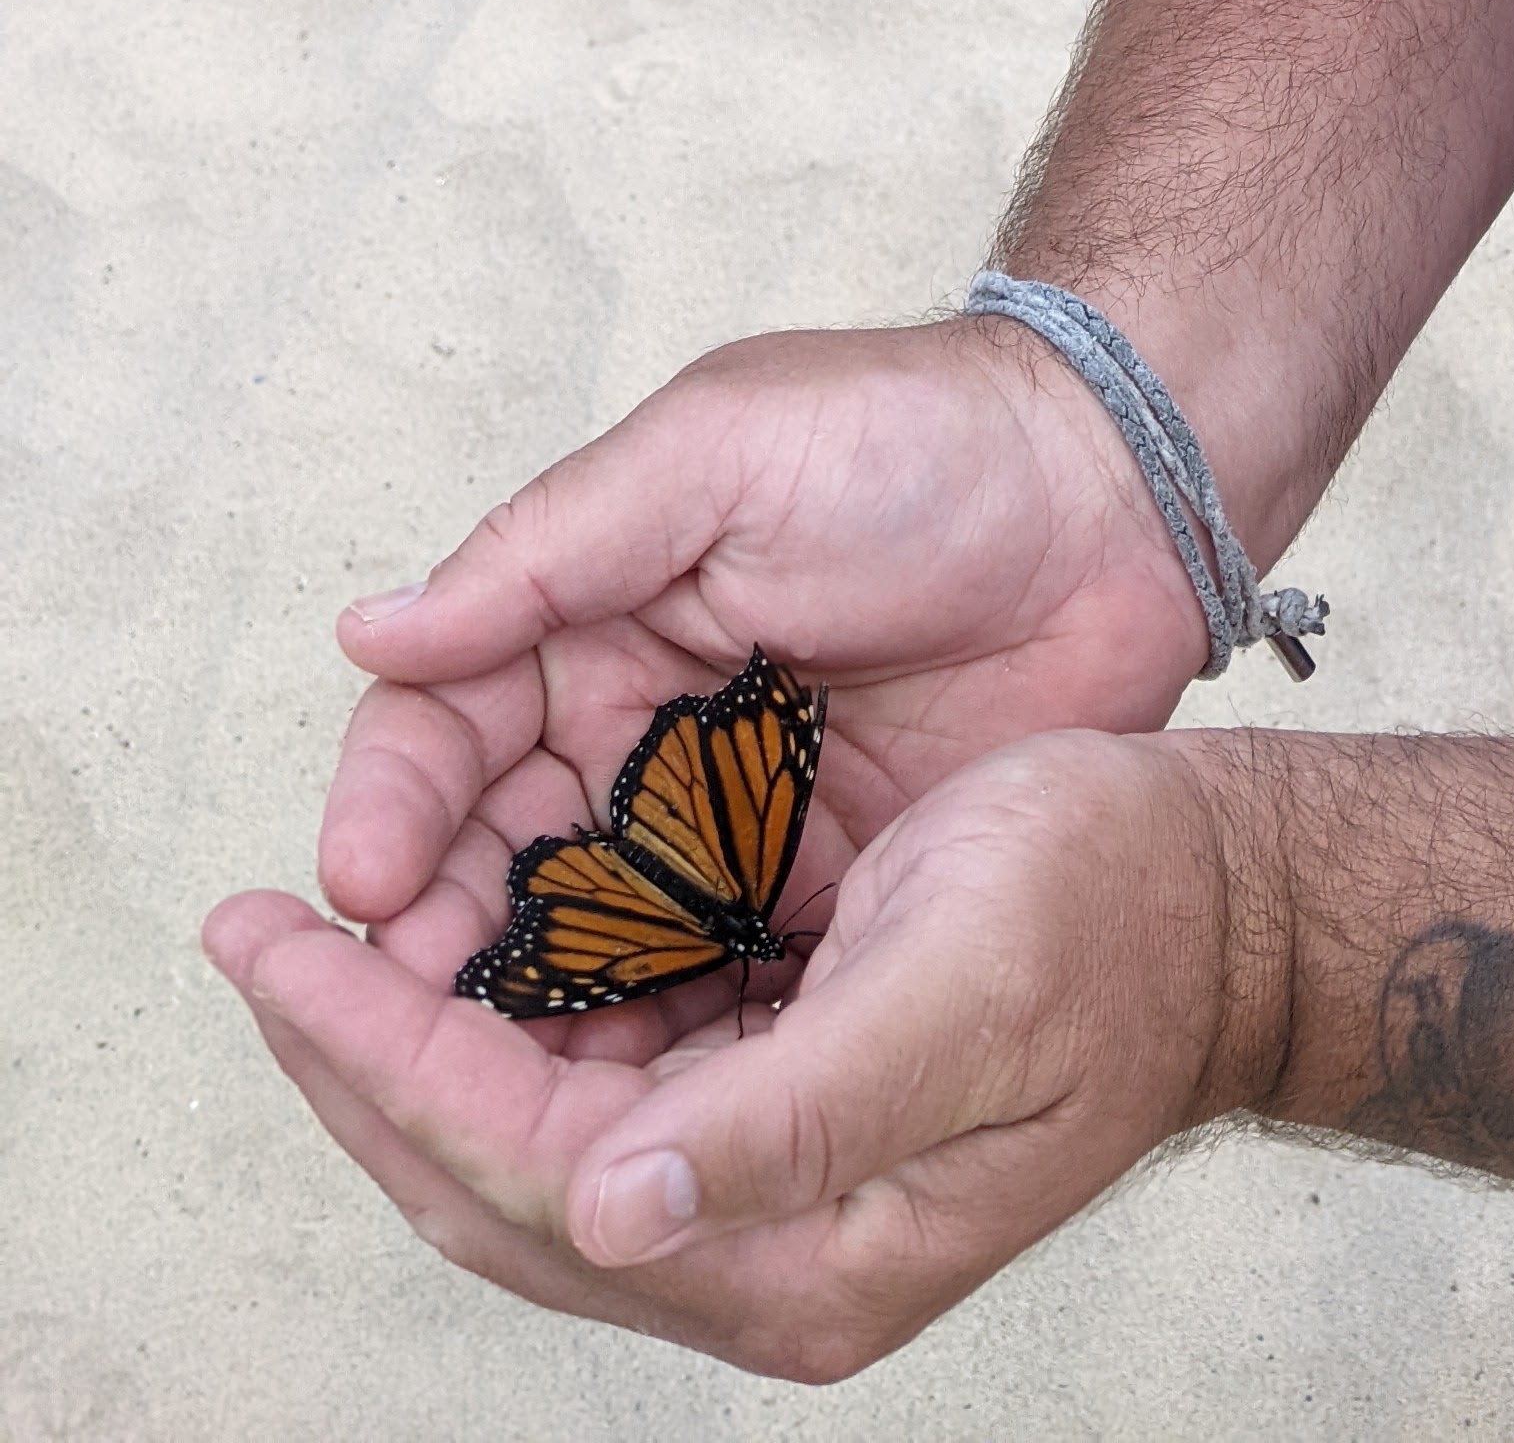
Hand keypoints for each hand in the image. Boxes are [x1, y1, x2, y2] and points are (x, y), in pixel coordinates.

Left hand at [203, 730, 1282, 1378]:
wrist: (1230, 900)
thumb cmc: (1118, 914)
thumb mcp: (960, 991)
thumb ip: (789, 1113)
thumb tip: (609, 1205)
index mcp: (801, 1252)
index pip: (527, 1169)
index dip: (386, 1058)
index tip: (283, 945)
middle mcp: (767, 1252)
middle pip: (497, 1181)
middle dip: (359, 1059)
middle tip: (251, 938)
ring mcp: (770, 1196)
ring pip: (531, 1136)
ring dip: (419, 1039)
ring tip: (319, 937)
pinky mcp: (779, 1114)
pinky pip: (600, 1086)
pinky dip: (511, 1014)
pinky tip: (464, 938)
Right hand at [288, 320, 1212, 1005]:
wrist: (1114, 491)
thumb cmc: (917, 434)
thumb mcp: (721, 451)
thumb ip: (555, 548)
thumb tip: (372, 632)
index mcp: (591, 625)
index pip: (443, 734)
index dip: (392, 810)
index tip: (364, 886)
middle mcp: (638, 742)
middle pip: (493, 870)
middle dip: (436, 948)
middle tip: (398, 1022)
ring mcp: (727, 832)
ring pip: (589, 955)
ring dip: (533, 1027)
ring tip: (497, 1097)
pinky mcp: (822, 900)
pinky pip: (714, 998)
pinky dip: (663, 1057)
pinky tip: (631, 1115)